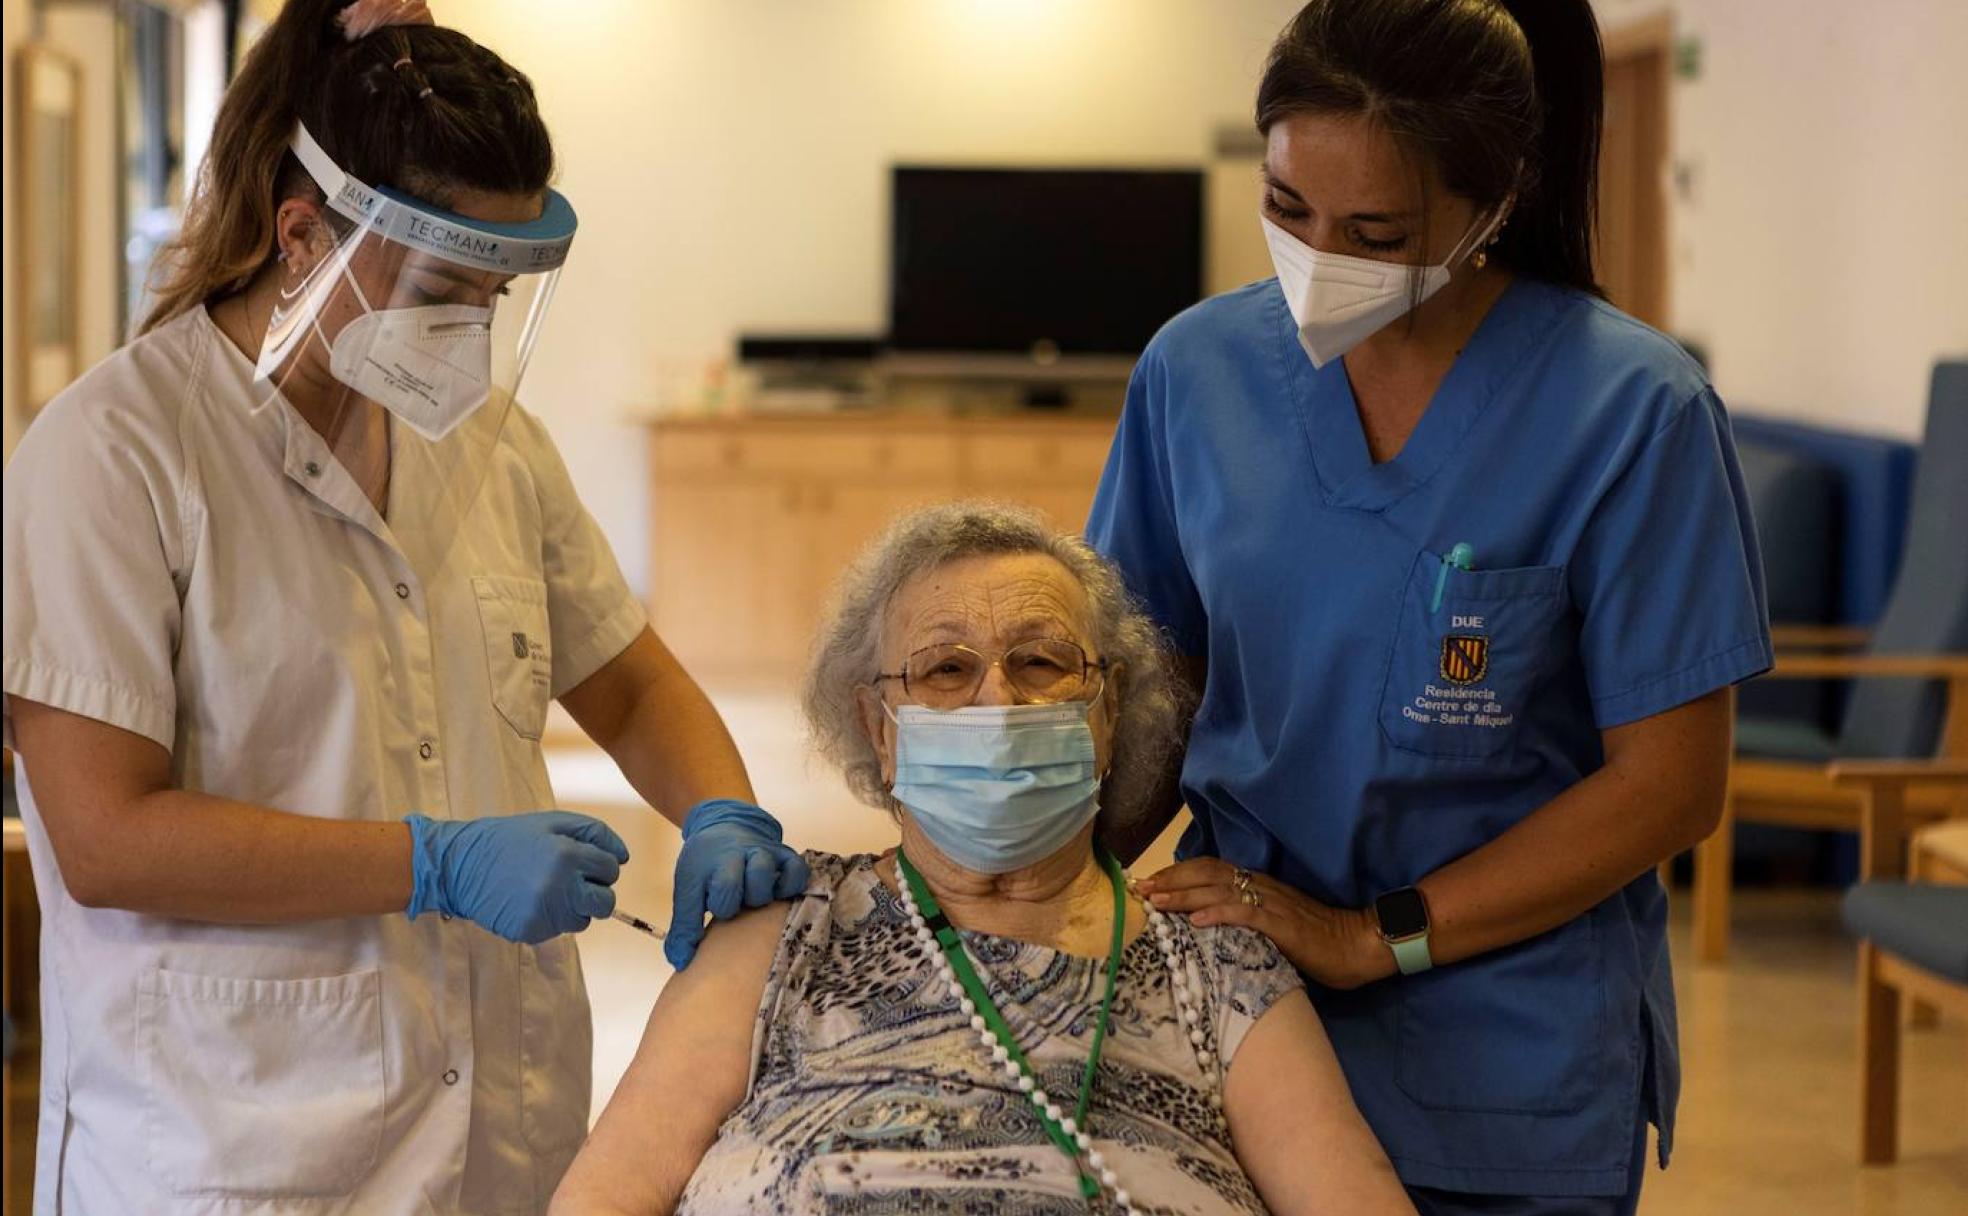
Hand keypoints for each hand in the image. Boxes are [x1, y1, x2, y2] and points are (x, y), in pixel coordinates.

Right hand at [405, 811, 629, 944]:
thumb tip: (623, 857)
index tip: (582, 862)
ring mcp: (545, 912)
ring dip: (573, 907)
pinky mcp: (531, 931)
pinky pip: (557, 931)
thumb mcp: (550, 822)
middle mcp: (560, 886)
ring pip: (583, 920)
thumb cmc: (509, 839)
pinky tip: (528, 901)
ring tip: (545, 889)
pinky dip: (549, 919)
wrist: (459, 866)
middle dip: (596, 893)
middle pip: (605, 903)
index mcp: (567, 855)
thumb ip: (593, 833)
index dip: (600, 865)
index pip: (611, 869)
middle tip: (574, 882)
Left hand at [665, 799, 809, 970]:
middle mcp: (742, 854)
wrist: (724, 824)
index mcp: (714, 863)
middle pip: (751, 886)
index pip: (723, 893)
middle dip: (743, 902)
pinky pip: (798, 871)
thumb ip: (684, 926)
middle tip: (737, 902)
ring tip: (755, 899)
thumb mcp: (688, 888)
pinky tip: (780, 893)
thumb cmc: (705, 863)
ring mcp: (766, 853)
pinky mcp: (786, 855)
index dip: (721, 906)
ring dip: (763, 894)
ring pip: (771, 878)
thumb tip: (681, 962)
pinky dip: (792, 885)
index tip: (714, 905)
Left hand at [1138, 858, 1393, 989]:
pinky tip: (1195, 921)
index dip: (1177, 874)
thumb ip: (1245, 920)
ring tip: (1157, 901)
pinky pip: (1245, 914)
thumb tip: (1209, 925)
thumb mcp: (1272, 925)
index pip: (1209, 870)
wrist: (1357, 944)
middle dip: (1170, 880)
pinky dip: (1218, 915)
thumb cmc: (1317, 940)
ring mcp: (1270, 903)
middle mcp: (1259, 886)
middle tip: (1141, 889)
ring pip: (1218, 891)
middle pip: (1206, 874)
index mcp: (1256, 885)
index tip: (1148, 884)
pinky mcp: (1282, 924)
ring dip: (1184, 894)